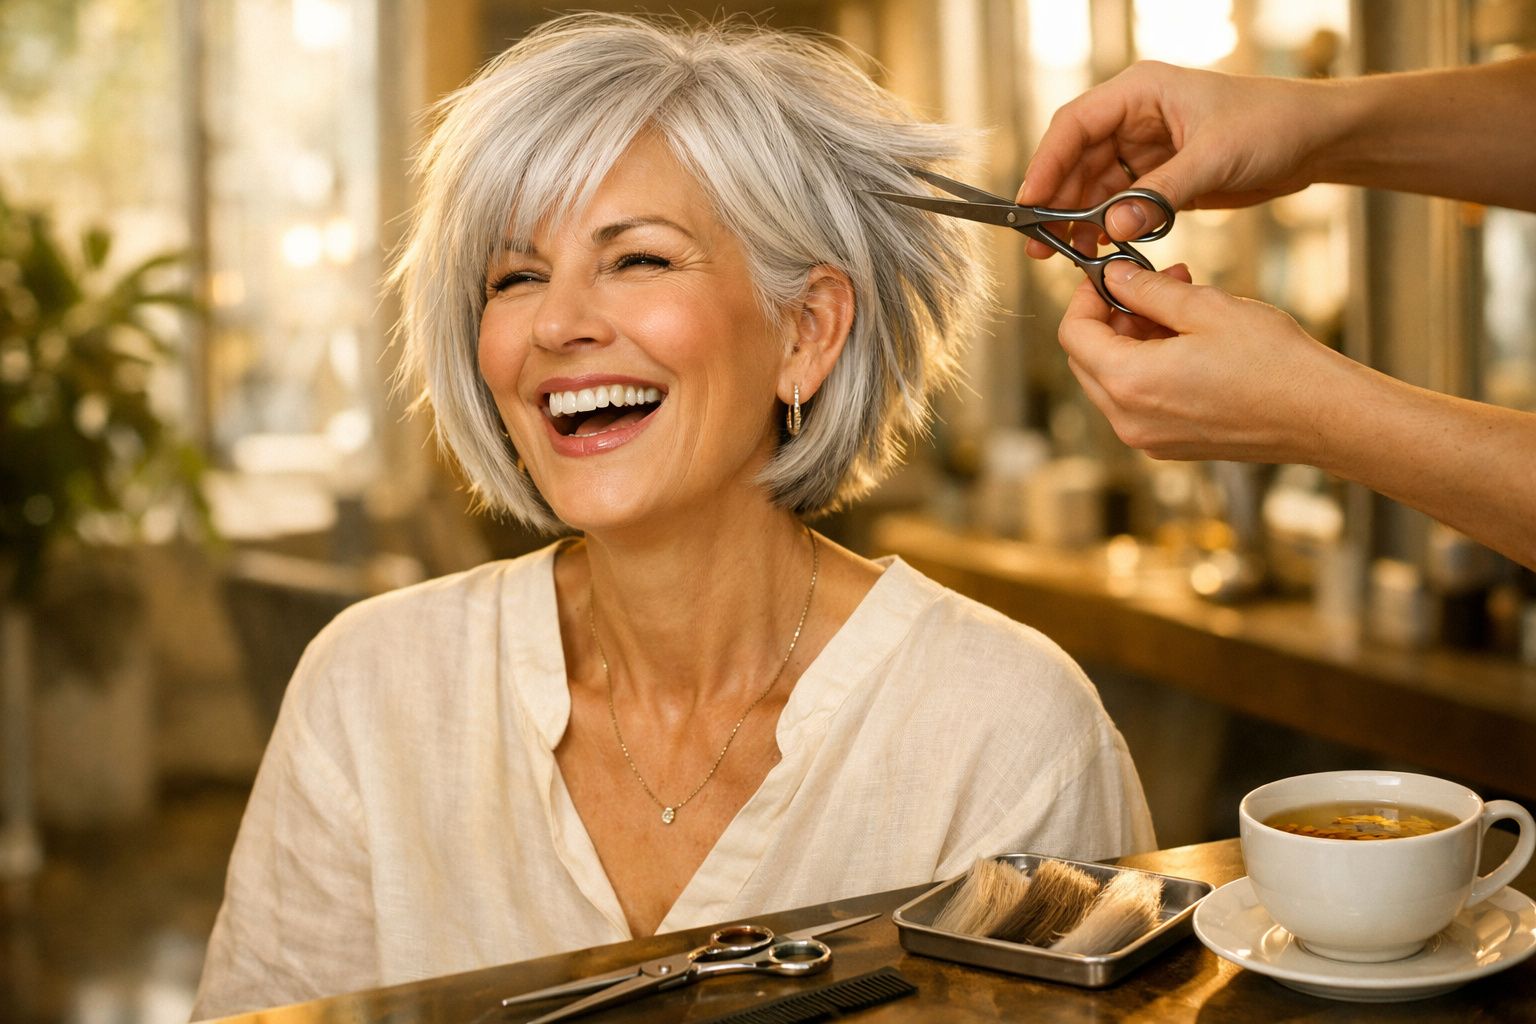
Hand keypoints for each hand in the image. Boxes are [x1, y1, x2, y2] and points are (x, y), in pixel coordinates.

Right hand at [1018, 62, 1327, 258]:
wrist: (1316, 140)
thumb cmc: (1273, 125)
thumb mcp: (1215, 158)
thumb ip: (1159, 195)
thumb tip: (1112, 229)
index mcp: (1141, 91)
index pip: (1075, 125)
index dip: (1047, 165)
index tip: (1031, 204)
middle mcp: (1135, 116)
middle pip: (1076, 159)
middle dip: (1058, 202)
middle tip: (1042, 246)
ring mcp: (1145, 147)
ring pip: (1094, 186)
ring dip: (1080, 220)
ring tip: (1068, 255)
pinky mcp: (1159, 176)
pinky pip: (1120, 203)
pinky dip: (1108, 227)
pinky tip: (1102, 250)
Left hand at [1058, 261, 1350, 464]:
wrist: (1321, 416)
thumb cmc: (1273, 362)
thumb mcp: (1205, 308)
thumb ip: (1146, 291)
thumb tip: (1112, 275)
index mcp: (1130, 383)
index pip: (1073, 334)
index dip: (1085, 296)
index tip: (1111, 274)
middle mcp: (1128, 420)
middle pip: (1086, 358)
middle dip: (1112, 315)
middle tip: (1154, 283)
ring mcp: (1147, 438)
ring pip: (1112, 378)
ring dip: (1134, 337)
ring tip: (1182, 303)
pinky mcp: (1168, 443)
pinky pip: (1138, 399)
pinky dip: (1150, 365)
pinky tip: (1189, 340)